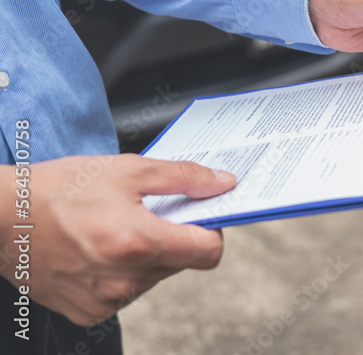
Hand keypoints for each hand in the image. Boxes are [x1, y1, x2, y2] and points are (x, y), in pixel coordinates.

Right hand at [2, 155, 235, 325]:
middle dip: (173, 237)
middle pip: (181, 263)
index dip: (211, 229)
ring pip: (154, 278)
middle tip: (148, 212)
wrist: (0, 218)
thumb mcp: (128, 169)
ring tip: (115, 228)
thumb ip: (183, 177)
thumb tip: (222, 183)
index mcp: (138, 242)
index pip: (208, 251)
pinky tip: (99, 249)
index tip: (200, 215)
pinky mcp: (87, 312)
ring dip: (147, 255)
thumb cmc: (58, 189)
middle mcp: (124, 279)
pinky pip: (125, 293)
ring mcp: (105, 300)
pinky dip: (122, 272)